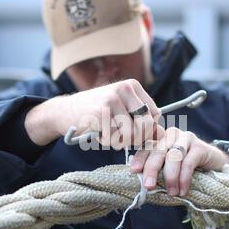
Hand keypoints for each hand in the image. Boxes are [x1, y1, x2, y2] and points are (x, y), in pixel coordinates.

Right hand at [25, 79, 160, 147]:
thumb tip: (163, 134)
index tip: (137, 135)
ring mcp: (111, 100)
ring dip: (121, 142)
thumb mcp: (121, 111)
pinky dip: (107, 141)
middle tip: (123, 140)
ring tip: (110, 135)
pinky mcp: (100, 113)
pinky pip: (114, 138)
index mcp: (132, 86)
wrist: (64, 111)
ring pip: (131, 134)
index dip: (149, 130)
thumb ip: (142, 121)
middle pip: (147, 125)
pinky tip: (99, 134)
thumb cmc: (96, 113)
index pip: (155, 114)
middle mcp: (124, 89)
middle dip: (137, 139)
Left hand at [130, 127, 228, 196]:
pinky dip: (184, 178)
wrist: (213, 165)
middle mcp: (171, 135)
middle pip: (158, 150)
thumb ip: (157, 169)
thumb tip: (142, 183)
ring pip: (173, 157)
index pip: (147, 147)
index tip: (135, 170)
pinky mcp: (200, 146)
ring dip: (170, 177)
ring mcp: (186, 138)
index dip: (140, 158)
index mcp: (160, 138)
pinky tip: (183, 190)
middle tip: (149, 186)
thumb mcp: (168, 167)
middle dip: (152, 169)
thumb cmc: (186, 167)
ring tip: (171, 193)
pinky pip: (189, 163)